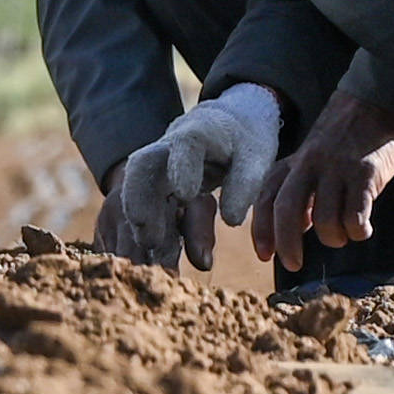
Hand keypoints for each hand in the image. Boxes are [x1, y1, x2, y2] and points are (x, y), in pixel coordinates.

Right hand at [106, 86, 288, 269]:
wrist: (225, 129)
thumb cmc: (242, 144)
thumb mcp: (255, 158)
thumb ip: (245, 185)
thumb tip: (231, 221)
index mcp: (197, 134)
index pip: (185, 145)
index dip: (181, 168)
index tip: (185, 194)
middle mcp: (167, 150)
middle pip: (141, 170)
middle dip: (140, 203)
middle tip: (149, 239)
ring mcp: (155, 171)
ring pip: (139, 197)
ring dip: (144, 231)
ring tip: (160, 265)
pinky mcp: (152, 192)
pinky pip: (144, 215)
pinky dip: (150, 239)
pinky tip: (160, 263)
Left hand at [258, 92, 393, 278]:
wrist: (378, 100)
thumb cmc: (346, 138)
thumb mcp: (314, 159)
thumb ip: (303, 191)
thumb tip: (297, 229)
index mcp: (293, 164)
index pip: (266, 199)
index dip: (261, 231)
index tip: (265, 256)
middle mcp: (309, 165)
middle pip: (286, 210)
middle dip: (287, 244)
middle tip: (294, 265)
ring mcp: (337, 168)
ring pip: (325, 219)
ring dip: (334, 238)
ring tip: (345, 236)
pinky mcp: (365, 173)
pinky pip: (356, 215)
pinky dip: (358, 231)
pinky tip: (364, 230)